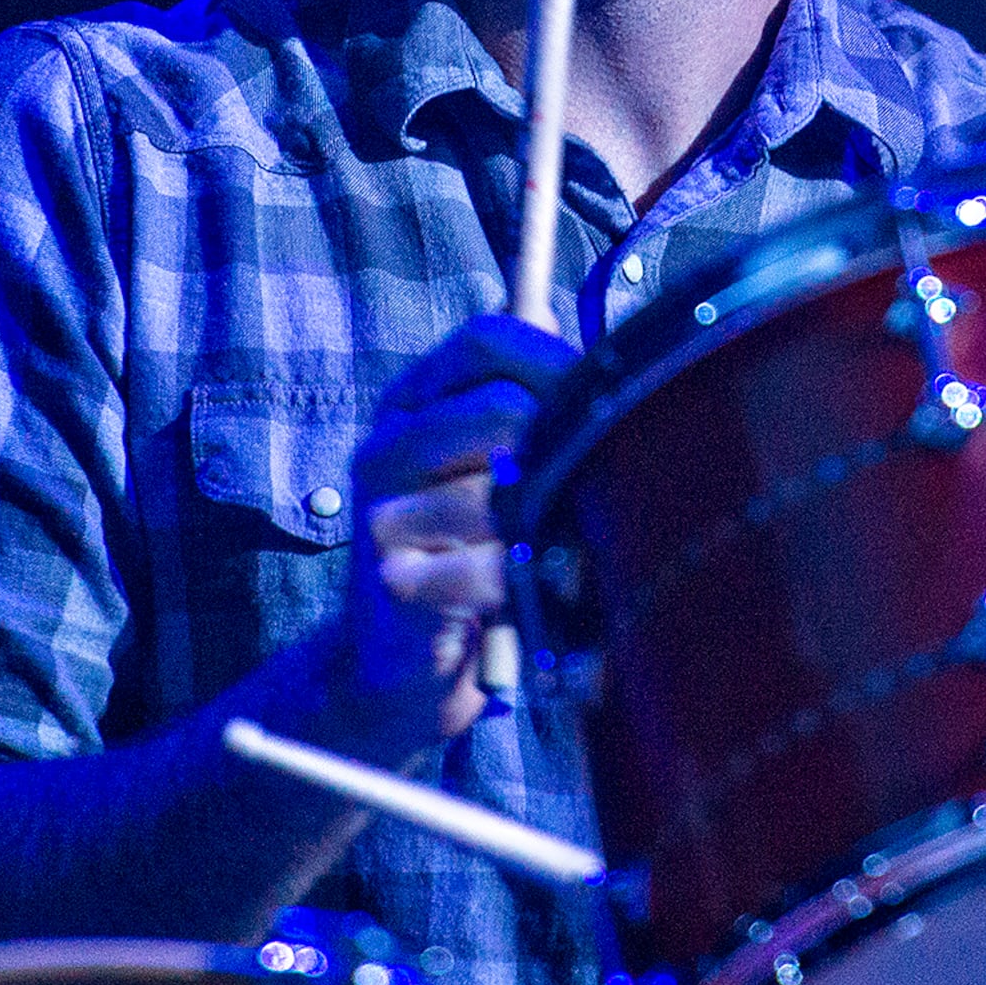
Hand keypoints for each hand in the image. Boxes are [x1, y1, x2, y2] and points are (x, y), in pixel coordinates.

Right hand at [337, 314, 574, 749]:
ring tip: (561, 549)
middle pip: (499, 407)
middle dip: (562, 446)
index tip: (606, 393)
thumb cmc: (469, 549)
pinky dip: (526, 582)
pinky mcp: (390, 580)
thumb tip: (574, 323)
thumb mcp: (491, 465)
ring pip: (502, 491)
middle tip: (593, 487)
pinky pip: (490, 566)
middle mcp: (386, 445)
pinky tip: (531, 592)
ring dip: (548, 526)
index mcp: (413, 402)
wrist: (402, 661)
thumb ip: (524, 396)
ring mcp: (380, 512)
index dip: (555, 358)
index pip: (486, 339)